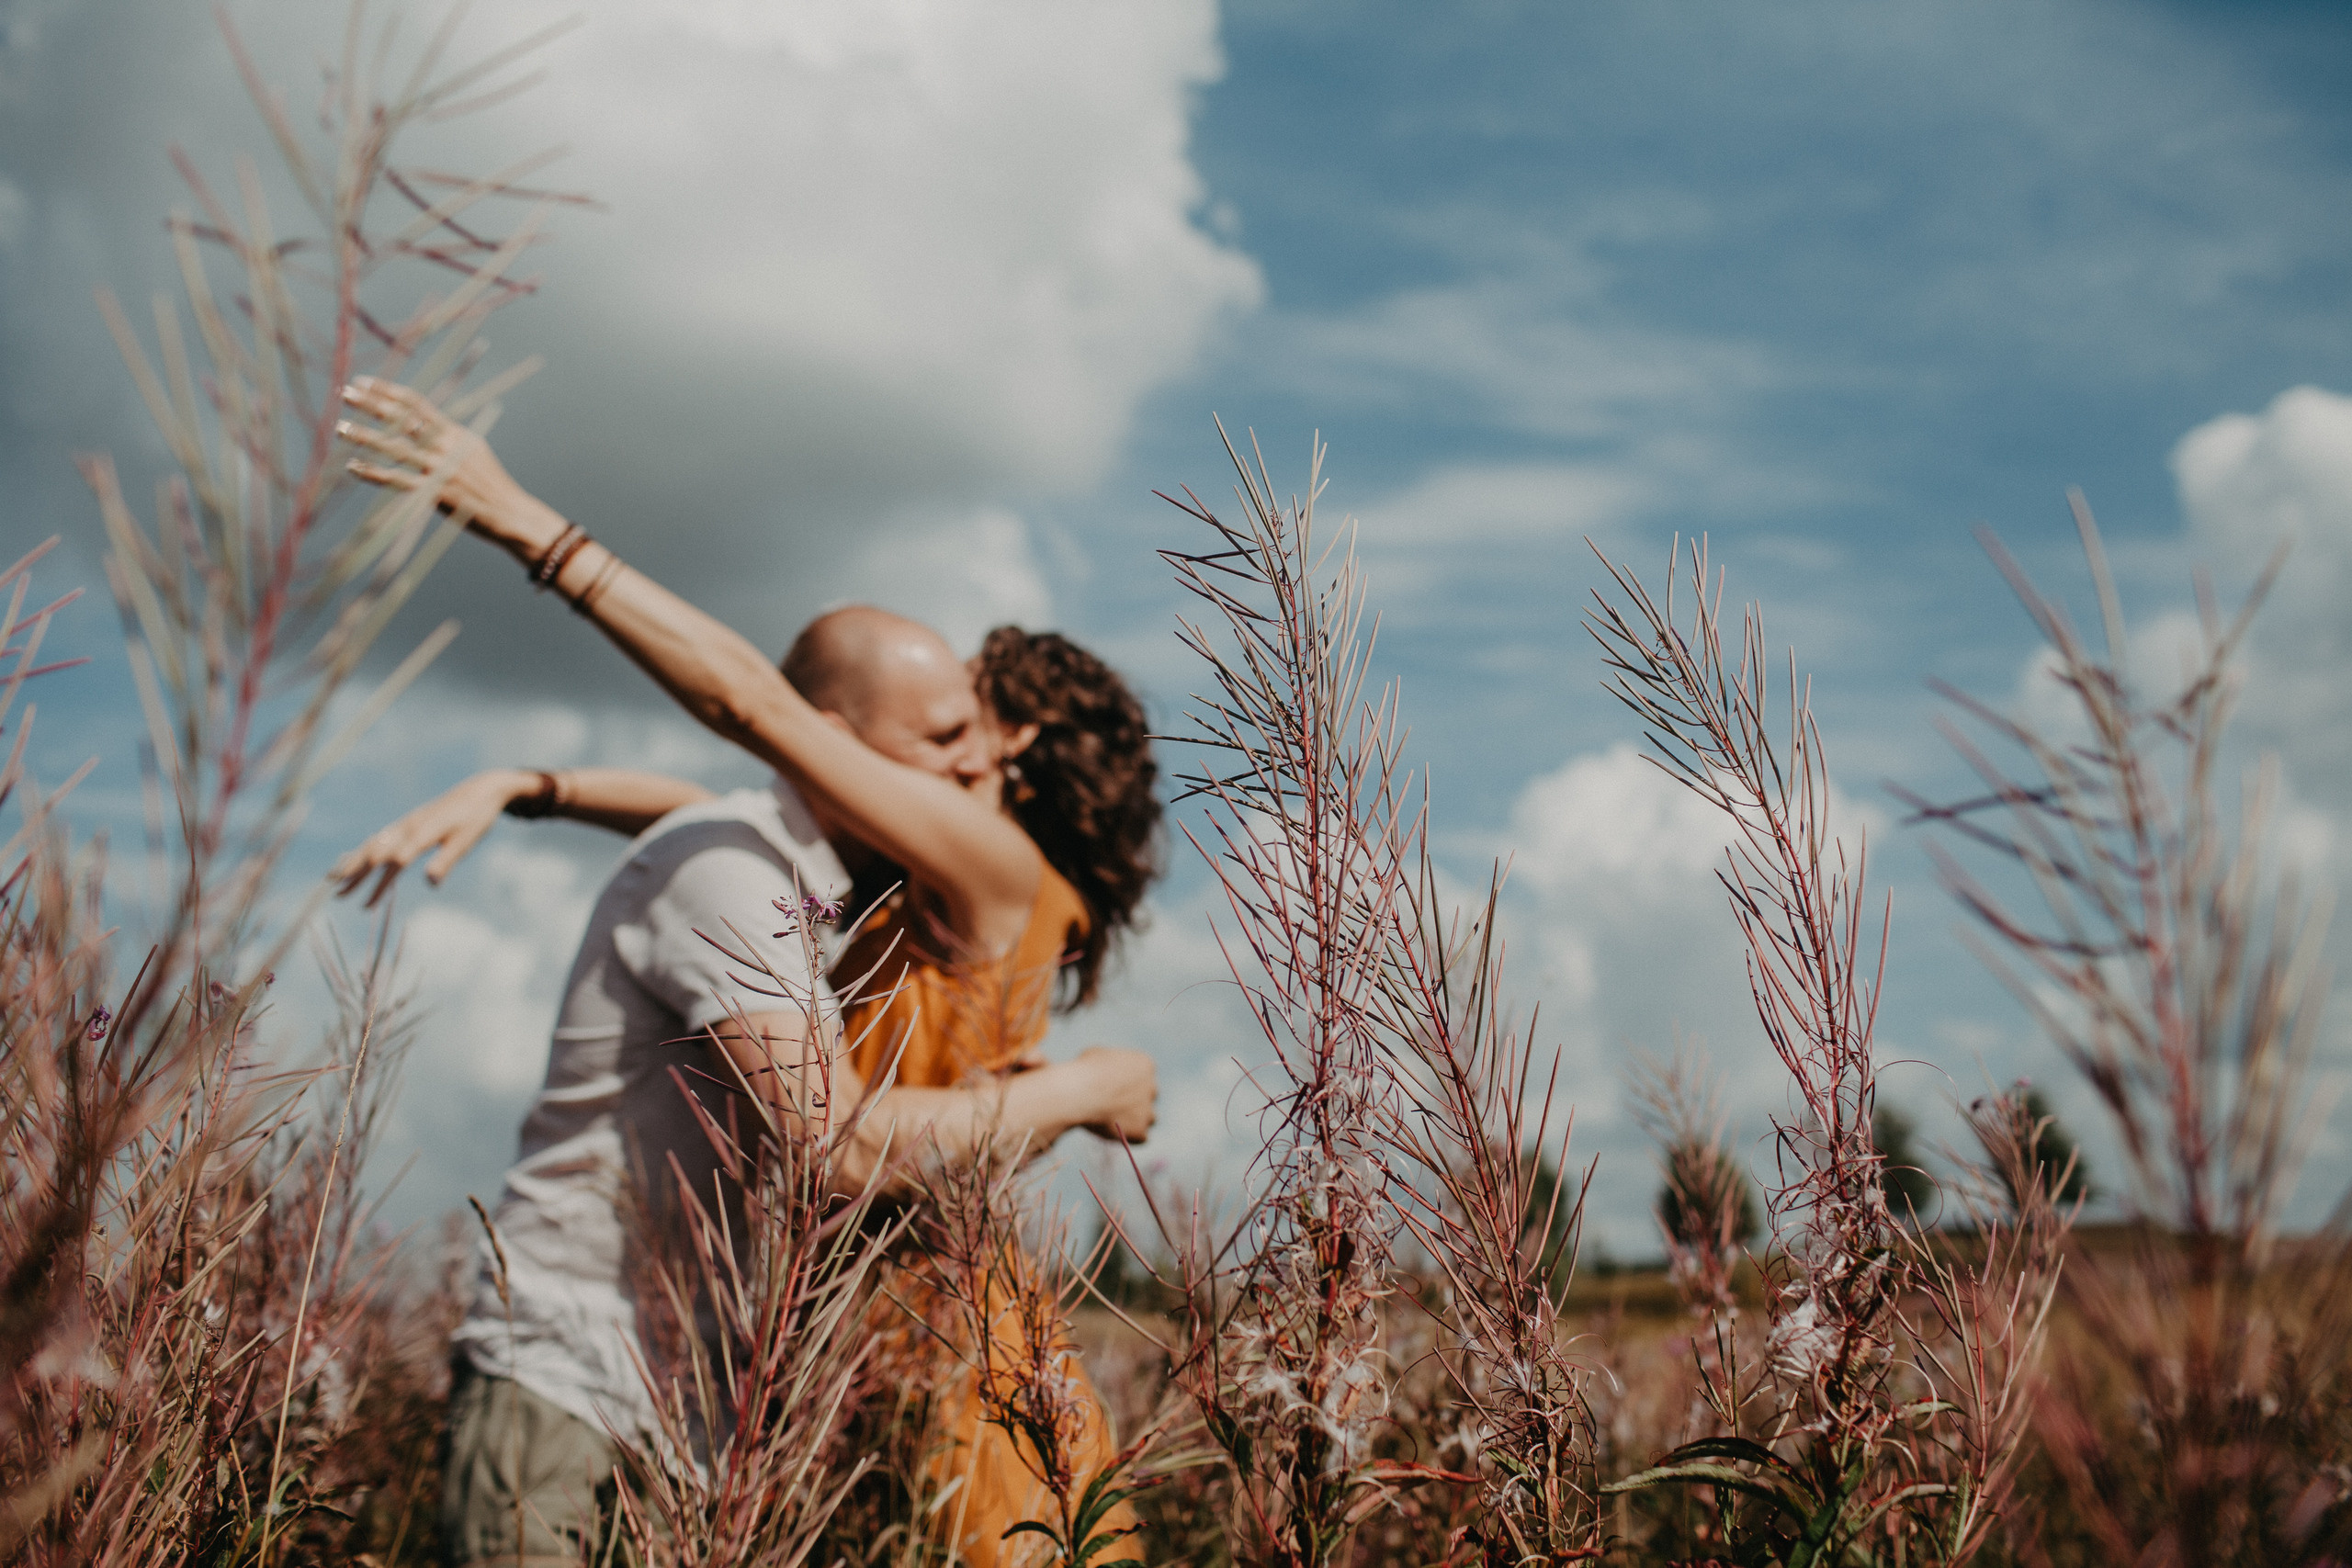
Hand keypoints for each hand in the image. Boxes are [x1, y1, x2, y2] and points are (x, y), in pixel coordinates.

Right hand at [329, 769, 531, 907]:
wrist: (480, 790)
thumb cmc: (475, 818)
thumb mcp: (466, 841)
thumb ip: (446, 860)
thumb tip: (429, 883)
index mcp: (422, 833)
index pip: (395, 862)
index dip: (380, 885)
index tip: (366, 906)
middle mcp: (407, 827)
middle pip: (375, 853)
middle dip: (355, 876)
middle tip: (338, 898)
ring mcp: (404, 824)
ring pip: (371, 845)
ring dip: (352, 864)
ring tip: (333, 882)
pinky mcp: (406, 824)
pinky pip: (377, 838)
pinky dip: (361, 851)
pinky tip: (353, 862)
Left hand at [338, 378, 565, 557]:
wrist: (510, 512)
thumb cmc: (489, 482)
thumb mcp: (473, 449)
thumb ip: (447, 435)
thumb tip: (421, 421)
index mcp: (454, 432)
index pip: (416, 403)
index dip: (388, 391)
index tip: (364, 382)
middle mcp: (445, 446)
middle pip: (402, 419)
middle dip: (371, 404)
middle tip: (345, 392)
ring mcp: (440, 469)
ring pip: (395, 448)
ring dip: (365, 436)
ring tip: (340, 427)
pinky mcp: (435, 493)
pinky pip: (397, 480)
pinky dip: (373, 472)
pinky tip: (353, 466)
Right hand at [1072, 1045, 1156, 1145]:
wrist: (1080, 1094)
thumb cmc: (1084, 1072)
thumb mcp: (1097, 1057)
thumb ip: (1108, 1066)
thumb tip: (1103, 1074)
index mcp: (1144, 1065)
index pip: (1143, 1075)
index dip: (1128, 1083)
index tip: (1113, 1088)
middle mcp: (1152, 1086)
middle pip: (1149, 1095)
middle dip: (1135, 1101)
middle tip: (1114, 1106)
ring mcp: (1148, 1110)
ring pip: (1150, 1118)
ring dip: (1136, 1120)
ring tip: (1113, 1122)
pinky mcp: (1140, 1130)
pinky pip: (1141, 1137)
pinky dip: (1129, 1137)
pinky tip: (1113, 1134)